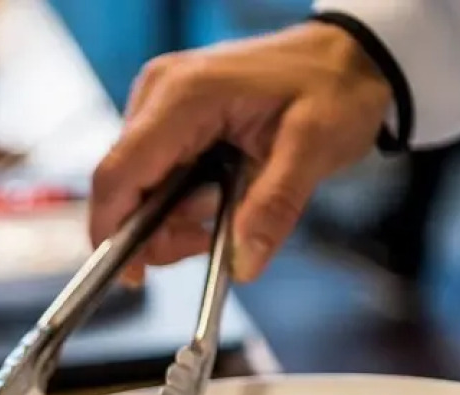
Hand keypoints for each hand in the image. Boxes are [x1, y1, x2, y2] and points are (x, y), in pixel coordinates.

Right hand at [89, 22, 393, 283]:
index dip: (112, 231)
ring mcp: (157, 103)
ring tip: (223, 211)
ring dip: (171, 218)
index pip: (118, 174)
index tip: (132, 274)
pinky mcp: (165, 116)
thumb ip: (275, 206)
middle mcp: (158, 94)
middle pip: (123, 187)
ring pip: (135, 187)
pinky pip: (151, 175)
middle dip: (157, 229)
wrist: (346, 55)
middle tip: (209, 241)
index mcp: (185, 96)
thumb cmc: (333, 86)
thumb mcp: (316, 148)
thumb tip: (243, 263)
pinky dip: (176, 201)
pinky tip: (214, 196)